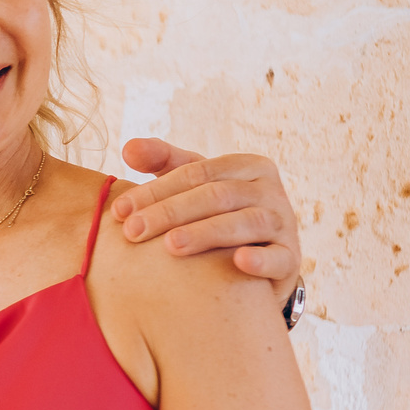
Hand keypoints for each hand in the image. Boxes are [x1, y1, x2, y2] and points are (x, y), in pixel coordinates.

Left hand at [115, 139, 302, 291]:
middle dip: (169, 213)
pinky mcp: (291, 258)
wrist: (262, 259)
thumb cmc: (219, 215)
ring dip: (206, 233)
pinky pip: (278, 257)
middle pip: (216, 196)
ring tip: (170, 246)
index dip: (155, 191)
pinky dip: (261, 259)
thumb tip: (128, 148)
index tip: (119, 212)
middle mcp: (268, 189)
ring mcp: (283, 223)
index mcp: (245, 166)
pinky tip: (240, 262)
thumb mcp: (195, 185)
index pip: (195, 173)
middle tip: (132, 232)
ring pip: (245, 222)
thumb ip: (163, 162)